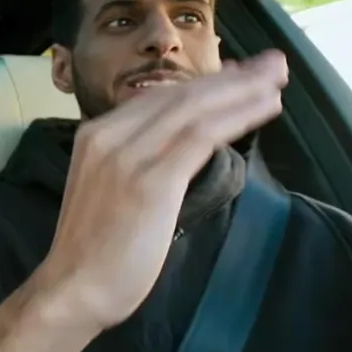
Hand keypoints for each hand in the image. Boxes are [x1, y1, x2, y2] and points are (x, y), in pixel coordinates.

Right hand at [40, 51, 288, 330]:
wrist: (73, 287)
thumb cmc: (94, 251)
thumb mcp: (108, 191)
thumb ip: (136, 163)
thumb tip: (179, 149)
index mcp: (96, 135)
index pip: (157, 98)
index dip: (204, 83)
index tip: (238, 74)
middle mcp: (109, 136)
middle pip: (179, 96)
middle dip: (231, 77)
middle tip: (272, 64)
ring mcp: (128, 156)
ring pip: (193, 109)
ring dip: (242, 89)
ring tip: (278, 78)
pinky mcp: (151, 181)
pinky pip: (201, 136)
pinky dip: (237, 115)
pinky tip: (264, 107)